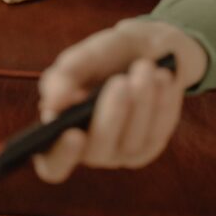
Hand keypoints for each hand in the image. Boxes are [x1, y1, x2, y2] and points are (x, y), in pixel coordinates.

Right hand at [34, 18, 208, 183]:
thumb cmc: (107, 55)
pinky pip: (158, 130)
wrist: (147, 50)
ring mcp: (122, 152)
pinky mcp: (151, 144)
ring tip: (145, 66)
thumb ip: (65, 75)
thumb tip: (52, 105)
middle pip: (97, 151)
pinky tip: (163, 77)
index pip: (53, 165)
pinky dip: (162, 101)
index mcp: (60, 131)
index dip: (61, 155)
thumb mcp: (85, 55)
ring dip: (140, 101)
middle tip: (120, 81)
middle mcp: (89, 150)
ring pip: (132, 140)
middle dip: (111, 115)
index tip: (72, 132)